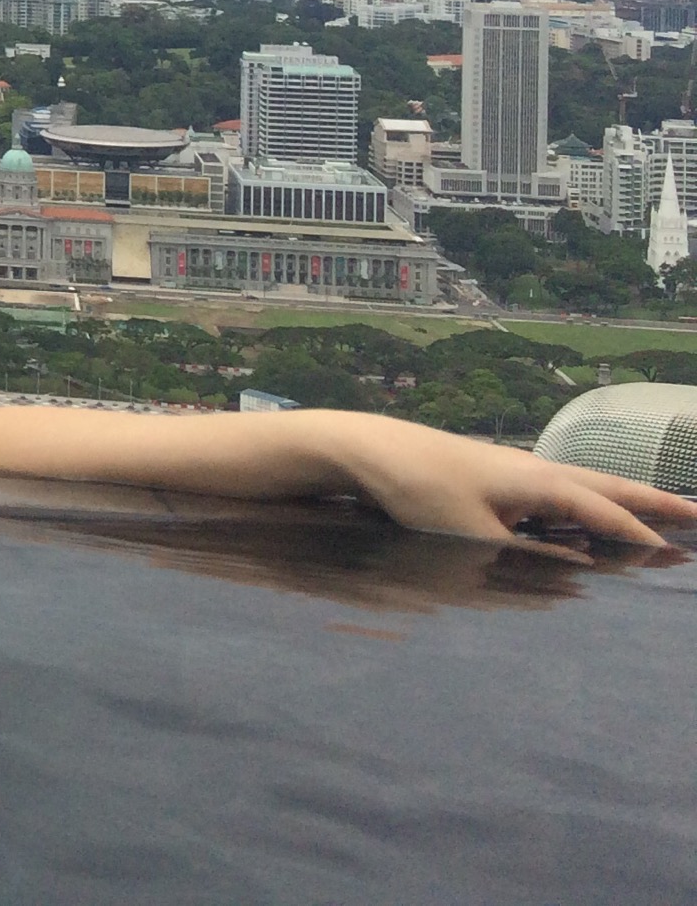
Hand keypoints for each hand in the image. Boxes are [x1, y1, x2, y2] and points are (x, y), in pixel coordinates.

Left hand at [327, 413, 696, 557]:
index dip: (641, 536)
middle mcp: (533, 470)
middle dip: (651, 501)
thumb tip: (568, 583)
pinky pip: (555, 492)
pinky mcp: (493, 476)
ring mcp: (513, 469)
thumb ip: (522, 561)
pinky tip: (584, 519)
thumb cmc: (418, 490)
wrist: (367, 449)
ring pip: (581, 486)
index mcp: (537, 483)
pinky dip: (583, 503)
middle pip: (605, 486)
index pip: (604, 513)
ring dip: (620, 499)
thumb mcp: (471, 536)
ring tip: (657, 513)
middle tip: (696, 513)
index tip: (677, 555)